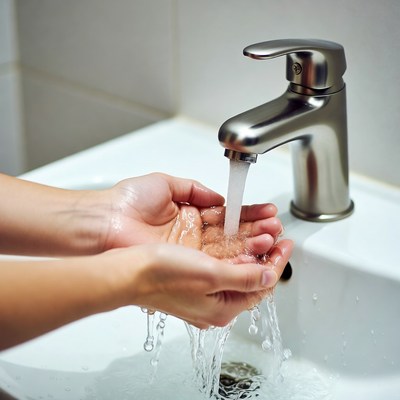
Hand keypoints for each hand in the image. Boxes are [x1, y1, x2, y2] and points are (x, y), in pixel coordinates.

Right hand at [101, 240, 292, 328]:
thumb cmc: (162, 275)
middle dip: (266, 253)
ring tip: (262, 230)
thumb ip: (243, 277)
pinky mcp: (192, 277)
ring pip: (236, 268)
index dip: (277, 263)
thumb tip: (268, 277)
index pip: (261, 286)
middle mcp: (214, 303)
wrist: (128, 271)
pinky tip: (236, 237)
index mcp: (222, 308)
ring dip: (250, 248)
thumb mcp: (210, 275)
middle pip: (250, 277)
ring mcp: (202, 290)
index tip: (286, 244)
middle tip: (276, 233)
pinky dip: (232, 249)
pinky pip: (221, 263)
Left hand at [102, 173, 282, 261]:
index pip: (226, 215)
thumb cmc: (129, 200)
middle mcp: (193, 235)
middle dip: (256, 229)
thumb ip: (197, 190)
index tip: (267, 212)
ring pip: (228, 248)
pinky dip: (236, 258)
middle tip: (276, 226)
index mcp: (190, 214)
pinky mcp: (185, 264)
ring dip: (252, 243)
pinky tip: (255, 252)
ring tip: (273, 237)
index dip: (248, 214)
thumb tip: (220, 198)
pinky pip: (216, 262)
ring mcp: (190, 251)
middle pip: (232, 233)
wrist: (106, 222)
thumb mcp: (168, 184)